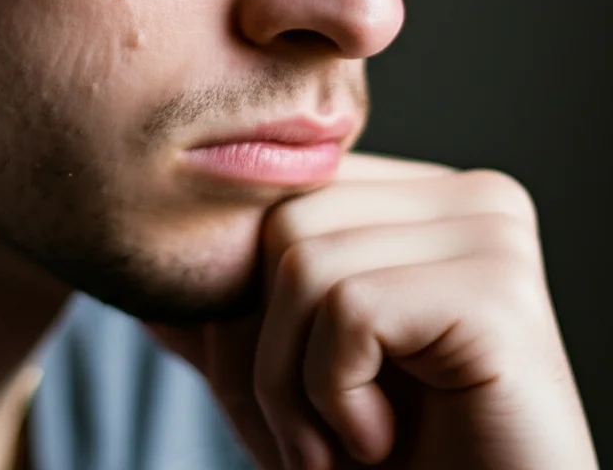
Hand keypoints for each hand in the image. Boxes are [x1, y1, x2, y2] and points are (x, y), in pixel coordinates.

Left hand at [149, 153, 596, 468]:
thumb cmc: (391, 461)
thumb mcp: (288, 375)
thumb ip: (228, 315)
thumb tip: (143, 284)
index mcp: (426, 195)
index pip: (284, 195)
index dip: (252, 297)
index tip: (285, 388)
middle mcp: (468, 196)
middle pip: (284, 221)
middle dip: (265, 346)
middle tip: (311, 434)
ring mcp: (490, 234)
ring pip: (303, 261)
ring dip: (294, 383)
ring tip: (347, 443)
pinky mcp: (496, 291)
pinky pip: (347, 310)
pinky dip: (334, 397)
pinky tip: (381, 444)